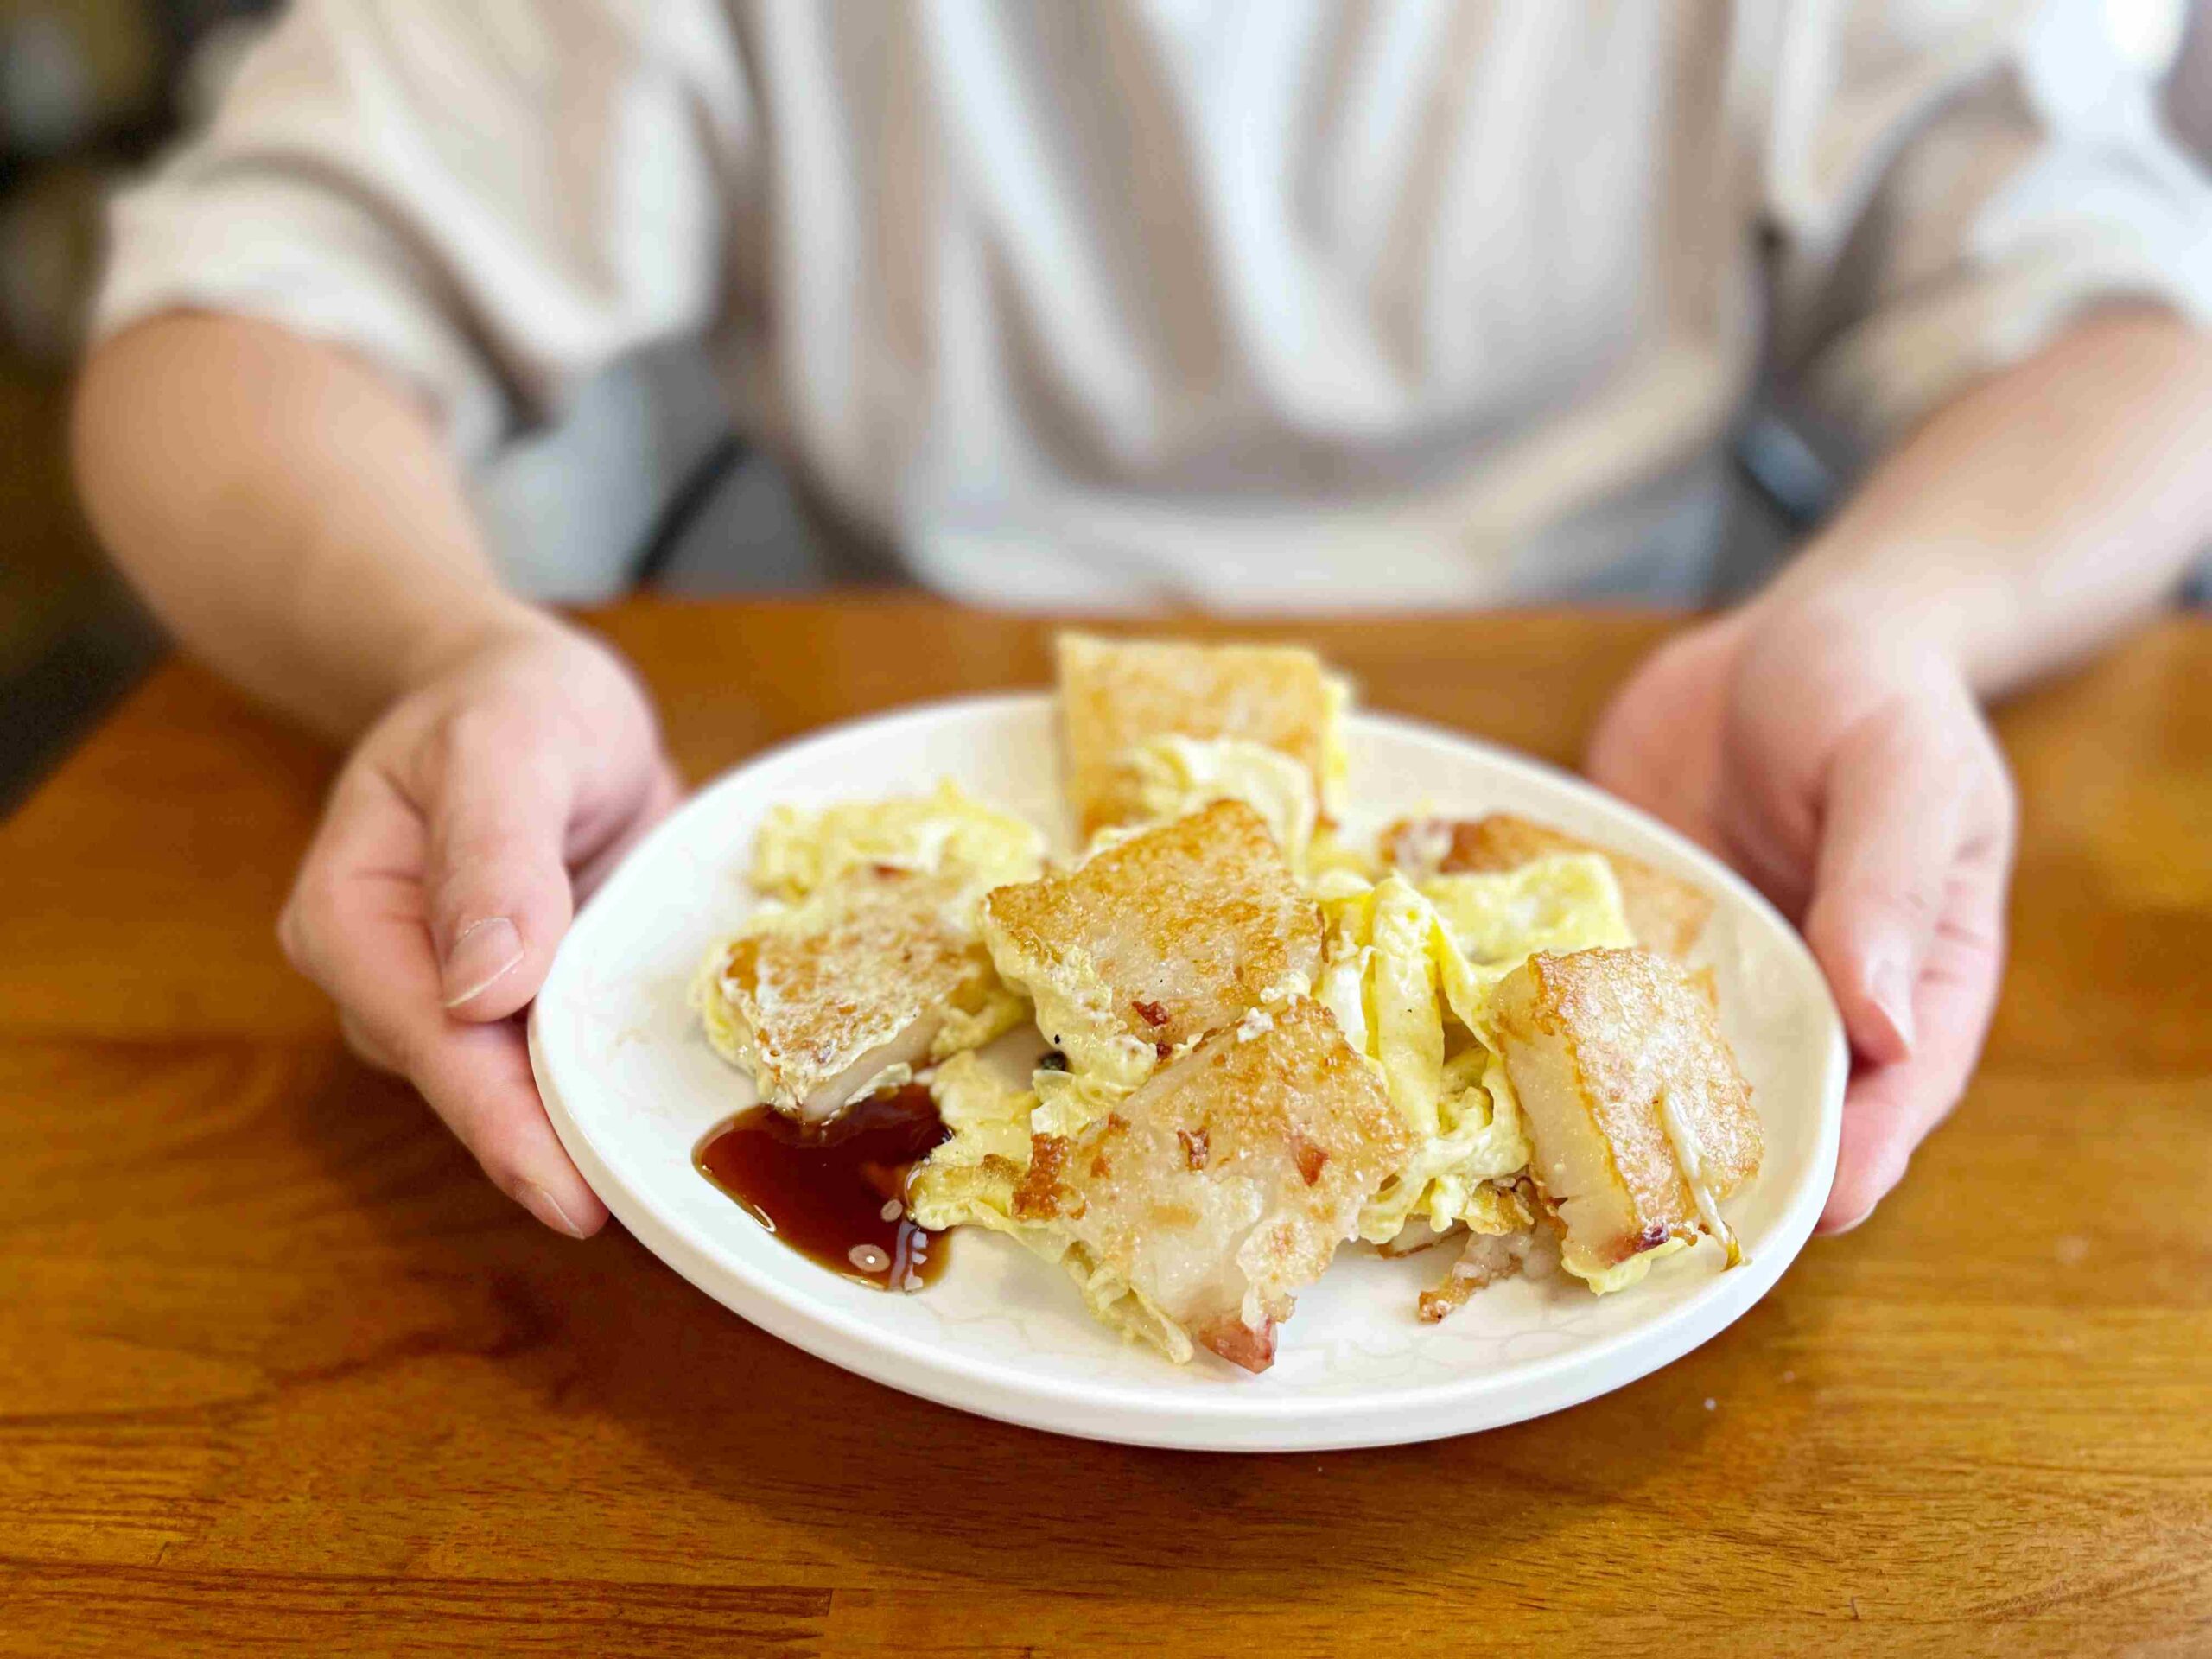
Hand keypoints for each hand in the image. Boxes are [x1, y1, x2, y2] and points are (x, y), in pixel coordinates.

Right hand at [278, 617, 682, 1235]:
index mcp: (352, 918)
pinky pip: (574, 1061)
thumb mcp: (509, 743)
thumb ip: (492, 850)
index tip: (571, 1196)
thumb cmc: (510, 700)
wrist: (537, 696)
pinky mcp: (530, 1006)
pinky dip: (625, 1087)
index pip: (430, 1041)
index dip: (501, 1123)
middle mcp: (392, 982)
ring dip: (598, 1129)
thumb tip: (483, 988)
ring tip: (691, 1179)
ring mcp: (460, 1004)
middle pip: (476, 1088)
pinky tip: (693, 1121)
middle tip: (662, 1212)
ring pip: (527, 1090)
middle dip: (559, 1149)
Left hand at [1586, 599, 2016, 1232]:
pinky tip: (1472, 1038)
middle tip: (1647, 1220)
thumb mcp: (1906, 777)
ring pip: (1657, 1061)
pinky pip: (1580, 980)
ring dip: (1600, 1104)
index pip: (1893, 1098)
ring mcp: (1702, 971)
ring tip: (1538, 1157)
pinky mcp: (1623, 929)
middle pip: (1764, 1105)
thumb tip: (1884, 1026)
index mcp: (1907, 985)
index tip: (1811, 1213)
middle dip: (1709, 1165)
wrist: (1786, 634)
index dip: (1856, 1160)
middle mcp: (1800, 998)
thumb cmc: (1880, 697)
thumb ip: (1888, 892)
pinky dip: (1534, 1008)